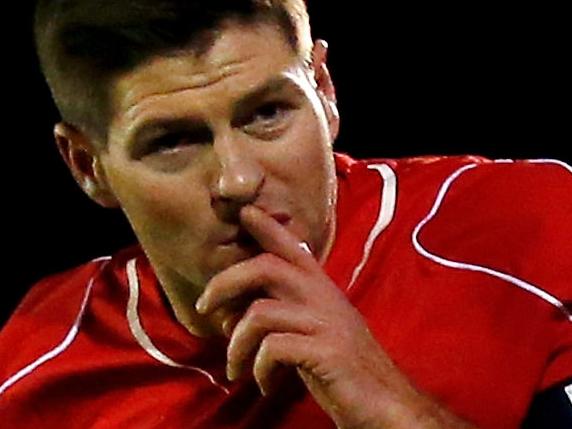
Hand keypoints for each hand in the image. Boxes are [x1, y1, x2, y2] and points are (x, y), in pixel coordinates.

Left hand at [195, 205, 475, 428]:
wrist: (388, 403)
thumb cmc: (344, 367)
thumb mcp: (316, 330)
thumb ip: (285, 312)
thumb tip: (234, 310)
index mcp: (322, 289)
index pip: (292, 248)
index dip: (267, 227)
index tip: (245, 212)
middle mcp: (324, 297)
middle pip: (266, 267)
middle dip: (226, 282)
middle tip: (203, 307)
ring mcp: (327, 323)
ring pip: (261, 313)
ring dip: (236, 344)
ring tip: (235, 368)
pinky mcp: (328, 352)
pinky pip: (274, 348)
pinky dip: (259, 369)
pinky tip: (265, 384)